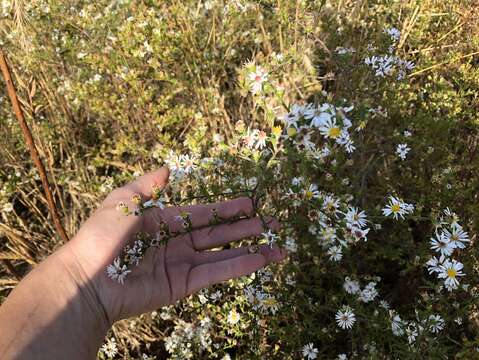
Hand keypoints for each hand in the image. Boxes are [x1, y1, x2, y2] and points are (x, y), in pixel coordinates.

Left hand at [64, 167, 286, 323]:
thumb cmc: (103, 236)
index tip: (251, 204)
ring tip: (278, 246)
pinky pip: (216, 272)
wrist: (88, 278)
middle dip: (246, 229)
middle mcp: (178, 243)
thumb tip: (167, 169)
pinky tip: (261, 260)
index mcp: (165, 222)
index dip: (228, 209)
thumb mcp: (123, 201)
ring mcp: (182, 265)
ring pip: (224, 255)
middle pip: (219, 235)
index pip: (204, 214)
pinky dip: (239, 266)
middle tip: (272, 223)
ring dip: (251, 250)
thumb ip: (147, 186)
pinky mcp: (184, 285)